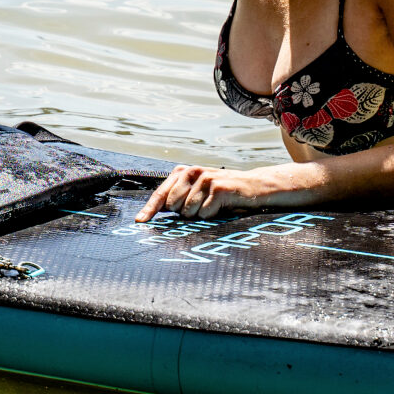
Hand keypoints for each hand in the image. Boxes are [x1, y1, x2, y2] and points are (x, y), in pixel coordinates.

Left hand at [135, 165, 264, 221]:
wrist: (254, 187)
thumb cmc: (221, 193)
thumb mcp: (197, 191)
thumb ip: (178, 197)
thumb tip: (155, 212)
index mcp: (182, 172)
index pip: (160, 194)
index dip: (149, 209)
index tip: (139, 222)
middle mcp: (192, 172)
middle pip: (173, 206)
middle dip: (184, 213)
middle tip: (201, 207)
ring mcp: (205, 178)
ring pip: (188, 212)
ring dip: (200, 215)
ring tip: (212, 206)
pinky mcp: (218, 188)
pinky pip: (205, 214)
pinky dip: (212, 216)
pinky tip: (221, 207)